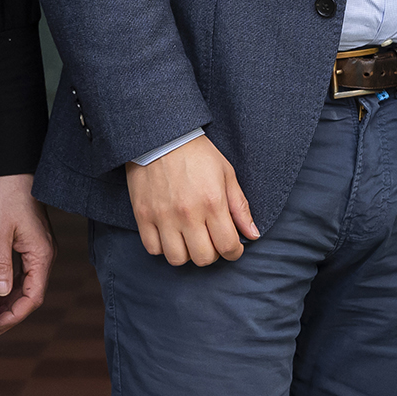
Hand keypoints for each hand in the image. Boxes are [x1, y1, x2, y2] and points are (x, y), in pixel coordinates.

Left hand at [0, 173, 54, 331]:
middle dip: (10, 313)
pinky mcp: (29, 246)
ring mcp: (37, 251)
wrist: (13, 172)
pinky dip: (8, 286)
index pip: (33, 298)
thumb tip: (0, 294)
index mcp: (41, 255)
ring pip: (25, 286)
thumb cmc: (6, 198)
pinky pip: (22, 274)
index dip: (14, 316)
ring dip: (8, 301)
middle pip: (30, 295)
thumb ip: (0, 265)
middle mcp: (44, 256)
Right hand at [124, 136, 260, 265]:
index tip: (233, 247)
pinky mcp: (143, 216)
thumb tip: (253, 235)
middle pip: (203, 258)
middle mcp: (188, 214)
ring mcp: (163, 217)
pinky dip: (163, 248)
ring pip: (177, 259)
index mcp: (213, 202)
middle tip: (211, 241)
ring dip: (187, 253)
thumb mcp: (227, 175)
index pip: (228, 246)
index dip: (234, 252)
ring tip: (190, 239)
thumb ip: (240, 208)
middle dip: (212, 254)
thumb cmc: (198, 154)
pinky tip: (170, 235)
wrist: (161, 137)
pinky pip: (153, 249)